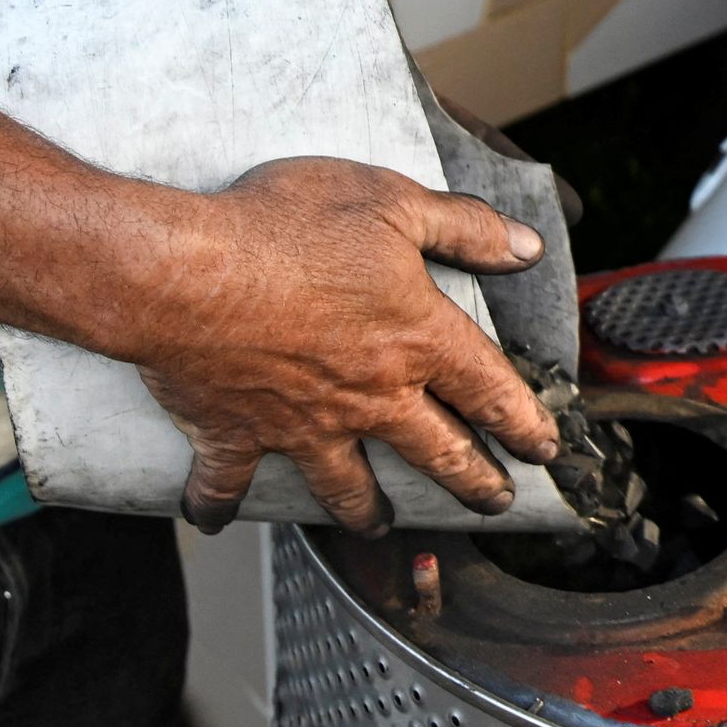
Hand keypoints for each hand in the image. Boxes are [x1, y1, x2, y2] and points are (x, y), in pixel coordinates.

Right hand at [119, 155, 556, 533]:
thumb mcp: (390, 202)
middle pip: (437, 451)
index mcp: (414, 338)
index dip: (524, 421)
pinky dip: (218, 504)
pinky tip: (213, 521)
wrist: (182, 273)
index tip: (544, 447)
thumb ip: (463, 228)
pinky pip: (228, 483)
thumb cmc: (284, 228)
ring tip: (379, 524)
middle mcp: (368, 395)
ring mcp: (302, 425)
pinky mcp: (235, 434)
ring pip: (346, 484)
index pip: (489, 389)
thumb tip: (525, 247)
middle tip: (496, 504)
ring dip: (366, 509)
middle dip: (473, 481)